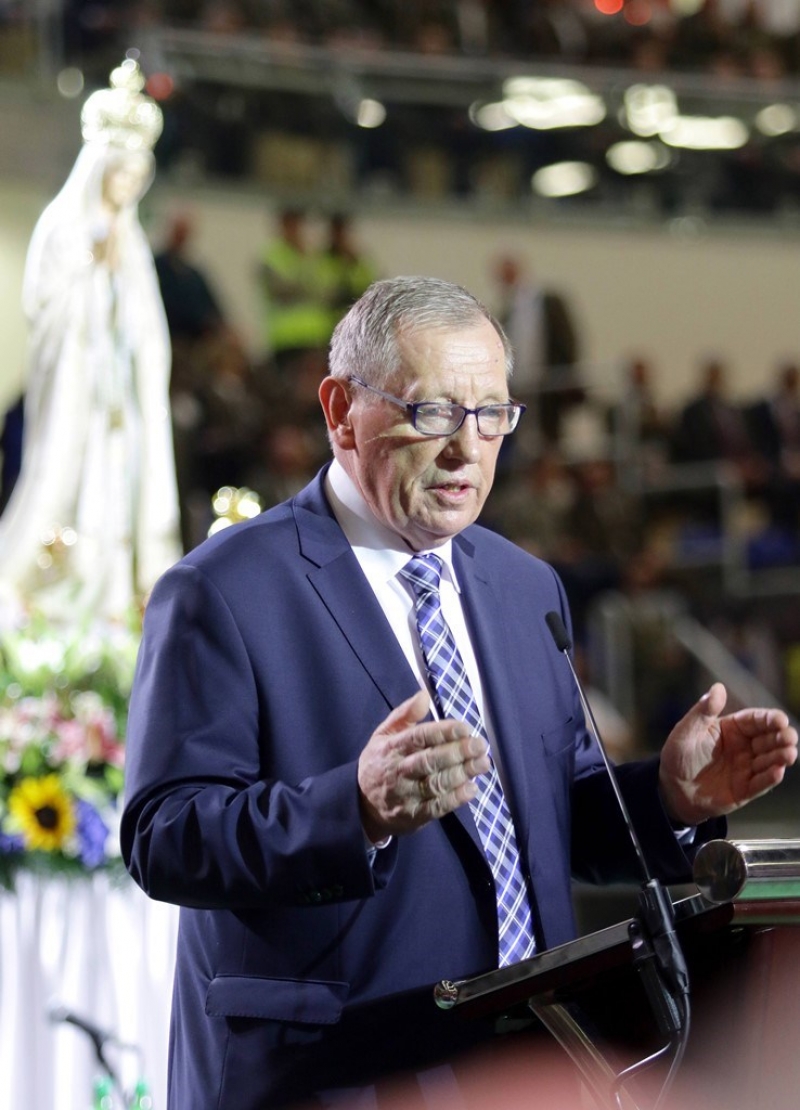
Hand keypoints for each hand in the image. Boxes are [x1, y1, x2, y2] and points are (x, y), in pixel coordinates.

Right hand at [357, 689, 489, 842]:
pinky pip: (435, 807)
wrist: (361, 804)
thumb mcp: (383, 734)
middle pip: (429, 761)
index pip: (418, 737)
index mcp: (391, 747)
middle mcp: (398, 771)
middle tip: (480, 745)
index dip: (443, 732)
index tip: (465, 728)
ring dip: (462, 774)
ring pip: (435, 784)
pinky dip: (455, 799)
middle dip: (457, 752)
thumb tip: (424, 695)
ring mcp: (405, 795)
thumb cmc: (380, 762)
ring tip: (482, 764)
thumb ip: (404, 714)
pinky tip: (471, 789)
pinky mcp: (412, 815)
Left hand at [658, 682, 797, 825]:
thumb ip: (702, 711)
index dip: (770, 719)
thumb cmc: (678, 755)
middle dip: (782, 737)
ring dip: (780, 757)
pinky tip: (777, 772)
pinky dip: (769, 778)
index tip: (780, 719)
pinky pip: (760, 783)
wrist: (672, 789)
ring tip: (789, 754)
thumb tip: (718, 687)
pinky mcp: (745, 789)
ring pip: (769, 760)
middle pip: (769, 739)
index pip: (756, 720)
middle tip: (789, 737)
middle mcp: (744, 747)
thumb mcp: (686, 731)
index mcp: (732, 728)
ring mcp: (746, 768)